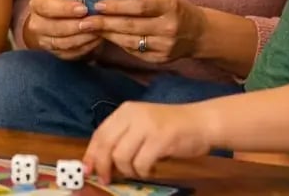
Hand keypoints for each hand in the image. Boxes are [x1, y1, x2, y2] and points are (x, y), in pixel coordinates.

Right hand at [24, 0, 100, 59]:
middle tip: (94, 23)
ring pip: (64, 43)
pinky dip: (85, 47)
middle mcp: (36, 24)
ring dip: (83, 38)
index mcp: (37, 4)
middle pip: (56, 28)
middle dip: (77, 26)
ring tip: (98, 31)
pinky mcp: (55, 53)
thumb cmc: (64, 2)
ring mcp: (44, 41)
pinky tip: (96, 40)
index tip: (83, 9)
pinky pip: (71, 53)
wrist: (54, 19)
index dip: (65, 9)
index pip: (48, 7)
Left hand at [83, 101, 211, 180]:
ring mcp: (147, 126)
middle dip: (103, 166)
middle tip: (107, 178)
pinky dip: (143, 172)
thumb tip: (99, 160)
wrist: (201, 122)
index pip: (100, 133)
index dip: (91, 153)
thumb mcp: (142, 125)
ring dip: (128, 171)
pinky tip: (151, 170)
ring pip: (122, 156)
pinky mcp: (161, 139)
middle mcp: (133, 115)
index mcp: (126, 111)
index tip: (87, 169)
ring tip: (138, 171)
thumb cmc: (171, 127)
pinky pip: (141, 163)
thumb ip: (123, 137)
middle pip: (106, 145)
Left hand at [85, 0, 206, 63]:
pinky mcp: (160, 59)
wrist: (199, 34)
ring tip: (90, 28)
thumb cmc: (175, 9)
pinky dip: (118, 44)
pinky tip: (106, 37)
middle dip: (105, 23)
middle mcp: (168, 27)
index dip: (118, 5)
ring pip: (130, 41)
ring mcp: (165, 46)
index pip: (140, 6)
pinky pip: (134, 52)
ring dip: (108, 35)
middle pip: (131, 26)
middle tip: (84, 20)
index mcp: (170, 6)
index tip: (98, 4)